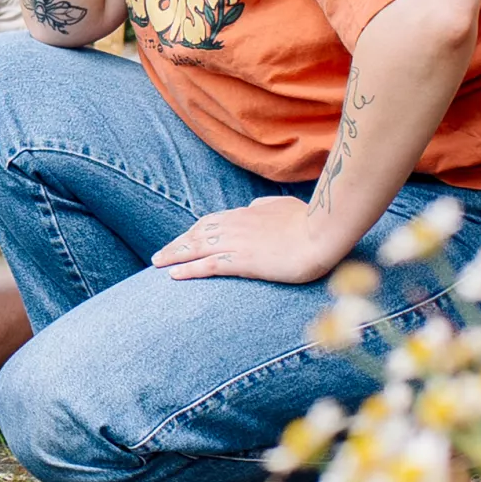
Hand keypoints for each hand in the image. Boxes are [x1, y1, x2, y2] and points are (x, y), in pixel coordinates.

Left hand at [152, 197, 343, 285]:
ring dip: (175, 256)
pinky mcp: (243, 261)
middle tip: (158, 256)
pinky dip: (188, 269)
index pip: (209, 222)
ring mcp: (237, 243)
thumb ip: (264, 206)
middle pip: (196, 234)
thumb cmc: (309, 220)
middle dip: (176, 245)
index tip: (181, 241)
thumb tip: (252, 206)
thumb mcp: (282, 205)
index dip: (192, 233)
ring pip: (196, 248)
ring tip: (157, 264)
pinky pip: (208, 265)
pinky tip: (174, 275)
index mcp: (244, 213)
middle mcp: (235, 226)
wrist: (323, 232)